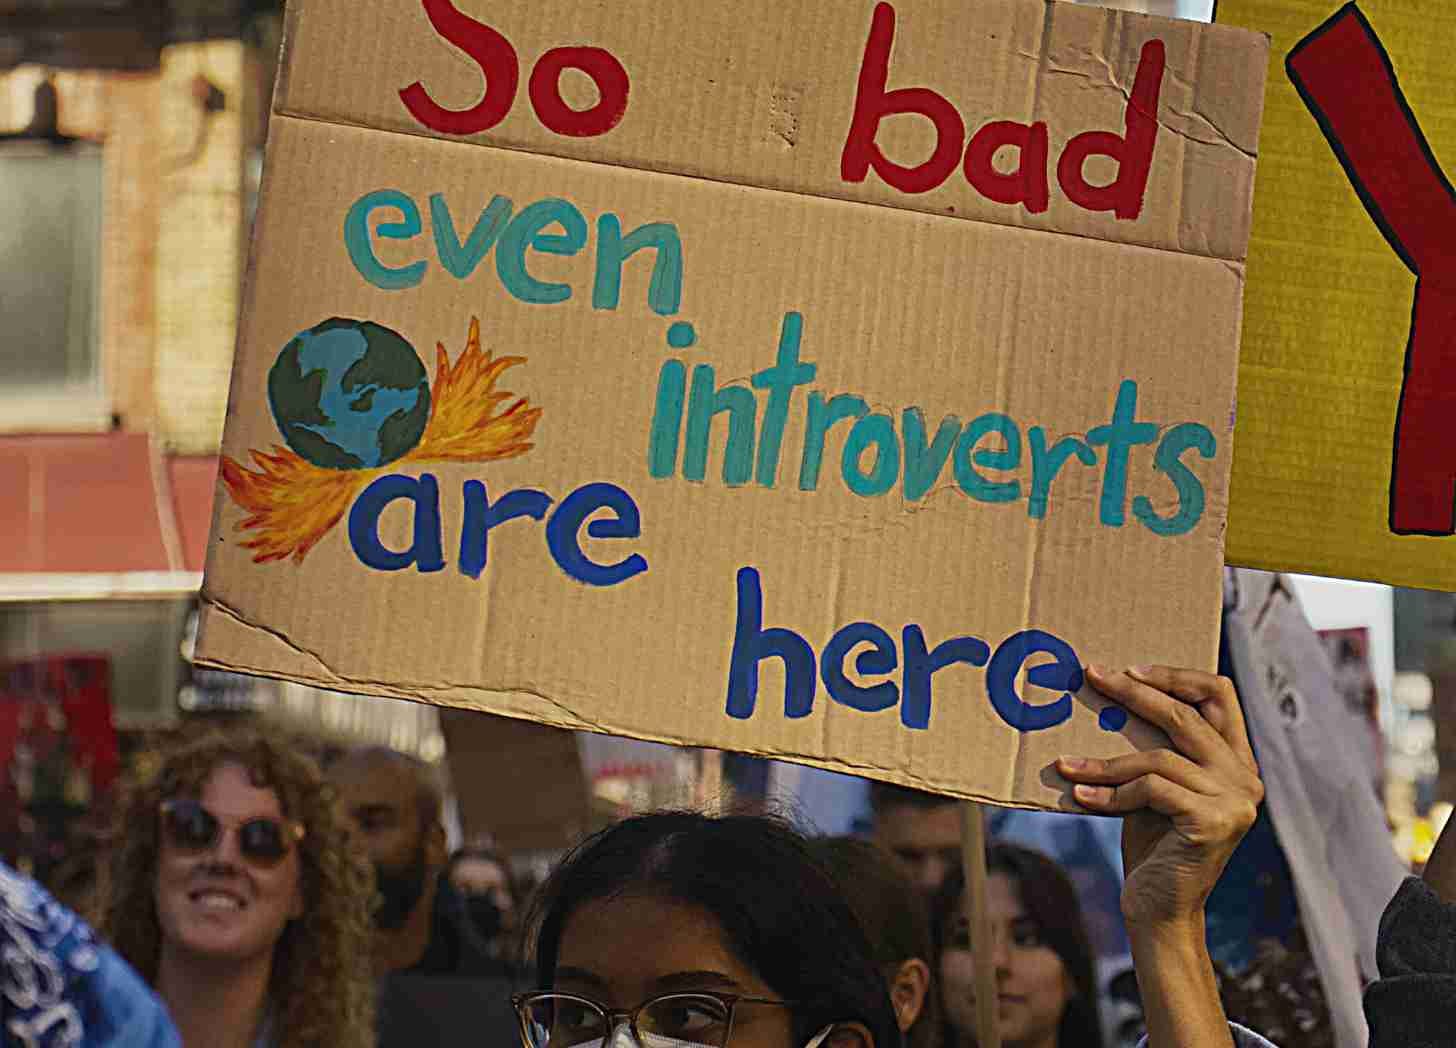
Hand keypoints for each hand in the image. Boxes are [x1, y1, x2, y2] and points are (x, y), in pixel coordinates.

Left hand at [1056, 665, 1262, 928]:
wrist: (1159, 910)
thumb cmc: (1151, 843)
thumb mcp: (1155, 785)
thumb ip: (1155, 747)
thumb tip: (1111, 692)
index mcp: (1237, 761)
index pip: (1219, 694)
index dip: (1175, 675)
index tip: (1128, 669)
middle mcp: (1245, 778)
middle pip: (1185, 715)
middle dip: (1133, 693)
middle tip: (1090, 676)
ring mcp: (1234, 802)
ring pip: (1159, 757)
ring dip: (1105, 762)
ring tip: (1067, 765)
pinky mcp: (1212, 824)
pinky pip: (1150, 790)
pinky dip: (1109, 793)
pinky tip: (1079, 796)